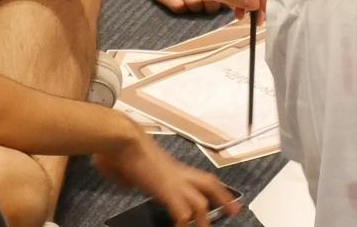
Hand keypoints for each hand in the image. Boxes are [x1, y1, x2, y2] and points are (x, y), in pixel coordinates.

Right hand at [95, 129, 241, 224]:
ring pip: (199, 202)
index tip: (220, 198)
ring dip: (203, 220)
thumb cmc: (121, 148)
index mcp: (172, 168)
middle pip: (209, 184)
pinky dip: (183, 223)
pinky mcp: (165, 190)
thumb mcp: (129, 167)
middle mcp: (178, 173)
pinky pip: (181, 211)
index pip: (198, 178)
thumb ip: (132, 176)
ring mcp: (173, 181)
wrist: (123, 139)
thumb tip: (128, 181)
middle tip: (235, 211)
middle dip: (223, 198)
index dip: (212, 188)